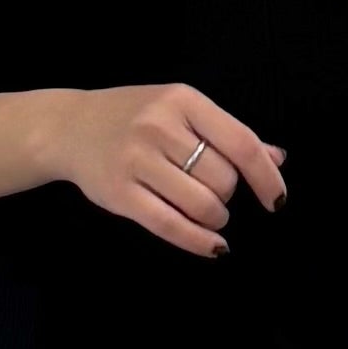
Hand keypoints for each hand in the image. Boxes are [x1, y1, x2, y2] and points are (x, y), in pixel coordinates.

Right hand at [48, 83, 286, 257]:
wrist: (70, 127)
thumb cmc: (134, 118)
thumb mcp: (181, 111)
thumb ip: (228, 134)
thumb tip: (277, 159)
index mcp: (183, 101)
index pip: (241, 143)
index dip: (266, 177)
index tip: (276, 201)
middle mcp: (160, 126)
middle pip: (223, 179)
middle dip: (227, 195)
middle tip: (212, 193)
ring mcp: (137, 160)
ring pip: (202, 204)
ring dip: (215, 218)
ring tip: (208, 215)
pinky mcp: (120, 193)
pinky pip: (171, 225)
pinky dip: (199, 241)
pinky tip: (213, 247)